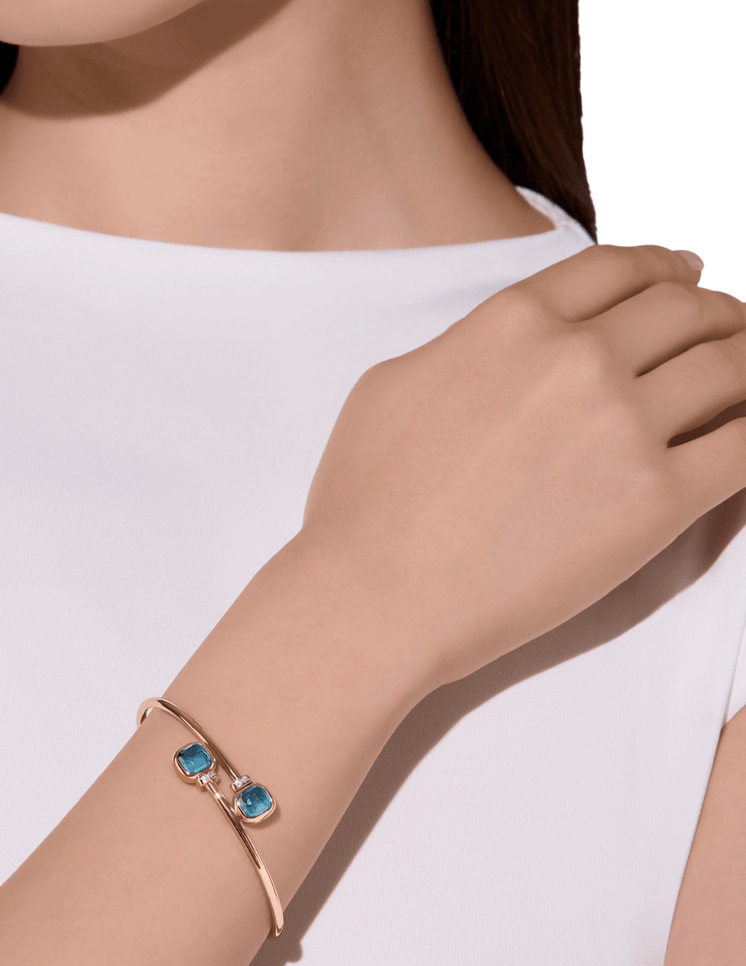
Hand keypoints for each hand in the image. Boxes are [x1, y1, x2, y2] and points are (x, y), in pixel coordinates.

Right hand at [301, 244, 745, 693]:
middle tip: (727, 327)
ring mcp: (624, 427)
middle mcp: (578, 358)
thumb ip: (464, 348)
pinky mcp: (656, 502)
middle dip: (716, 311)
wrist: (378, 591)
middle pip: (685, 310)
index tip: (684, 274)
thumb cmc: (366, 500)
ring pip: (730, 367)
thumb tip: (503, 350)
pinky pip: (745, 448)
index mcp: (511, 322)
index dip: (662, 264)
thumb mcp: (392, 385)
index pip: (616, 268)